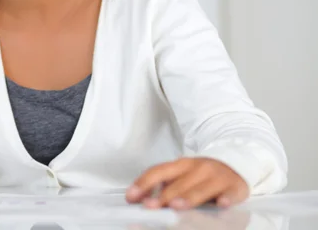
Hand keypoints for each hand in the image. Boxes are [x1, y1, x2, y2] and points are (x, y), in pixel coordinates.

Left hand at [126, 158, 249, 209]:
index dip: (143, 183)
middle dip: (164, 195)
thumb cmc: (201, 175)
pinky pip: (230, 194)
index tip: (131, 197)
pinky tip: (221, 204)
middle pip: (178, 183)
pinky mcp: (234, 187)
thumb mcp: (181, 175)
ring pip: (201, 188)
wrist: (236, 162)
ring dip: (188, 197)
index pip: (158, 171)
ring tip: (176, 205)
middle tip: (150, 206)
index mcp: (181, 164)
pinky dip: (225, 199)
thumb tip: (138, 199)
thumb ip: (162, 185)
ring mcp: (217, 177)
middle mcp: (198, 168)